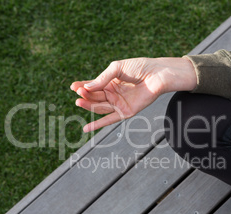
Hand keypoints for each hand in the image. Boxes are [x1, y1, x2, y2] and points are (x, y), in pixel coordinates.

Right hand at [71, 57, 196, 131]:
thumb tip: (87, 88)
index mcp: (110, 82)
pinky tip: (86, 128)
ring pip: (100, 107)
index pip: (92, 86)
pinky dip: (98, 125)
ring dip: (89, 105)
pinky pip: (110, 119)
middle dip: (85, 95)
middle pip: (95, 97)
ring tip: (79, 101)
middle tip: (78, 93)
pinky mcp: (126, 112)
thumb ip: (102, 79)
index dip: (82, 86)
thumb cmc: (139, 67)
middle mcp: (113, 94)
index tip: (73, 86)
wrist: (158, 74)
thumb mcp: (117, 68)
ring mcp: (119, 104)